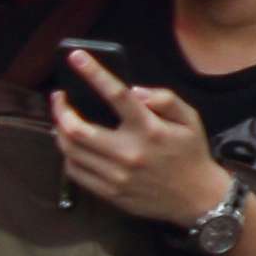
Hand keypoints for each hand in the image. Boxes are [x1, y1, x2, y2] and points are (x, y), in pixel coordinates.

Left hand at [53, 56, 231, 228]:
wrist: (197, 198)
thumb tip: (135, 90)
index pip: (116, 95)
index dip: (93, 73)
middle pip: (77, 129)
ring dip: (60, 131)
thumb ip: (166, 99)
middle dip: (61, 110)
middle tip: (59, 98)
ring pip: (71, 151)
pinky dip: (68, 155)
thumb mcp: (191, 120)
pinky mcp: (109, 192)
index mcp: (150, 130)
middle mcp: (129, 152)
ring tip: (62, 120)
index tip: (76, 57)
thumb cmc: (191, 154)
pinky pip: (75, 172)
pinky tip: (73, 146)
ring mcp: (116, 175)